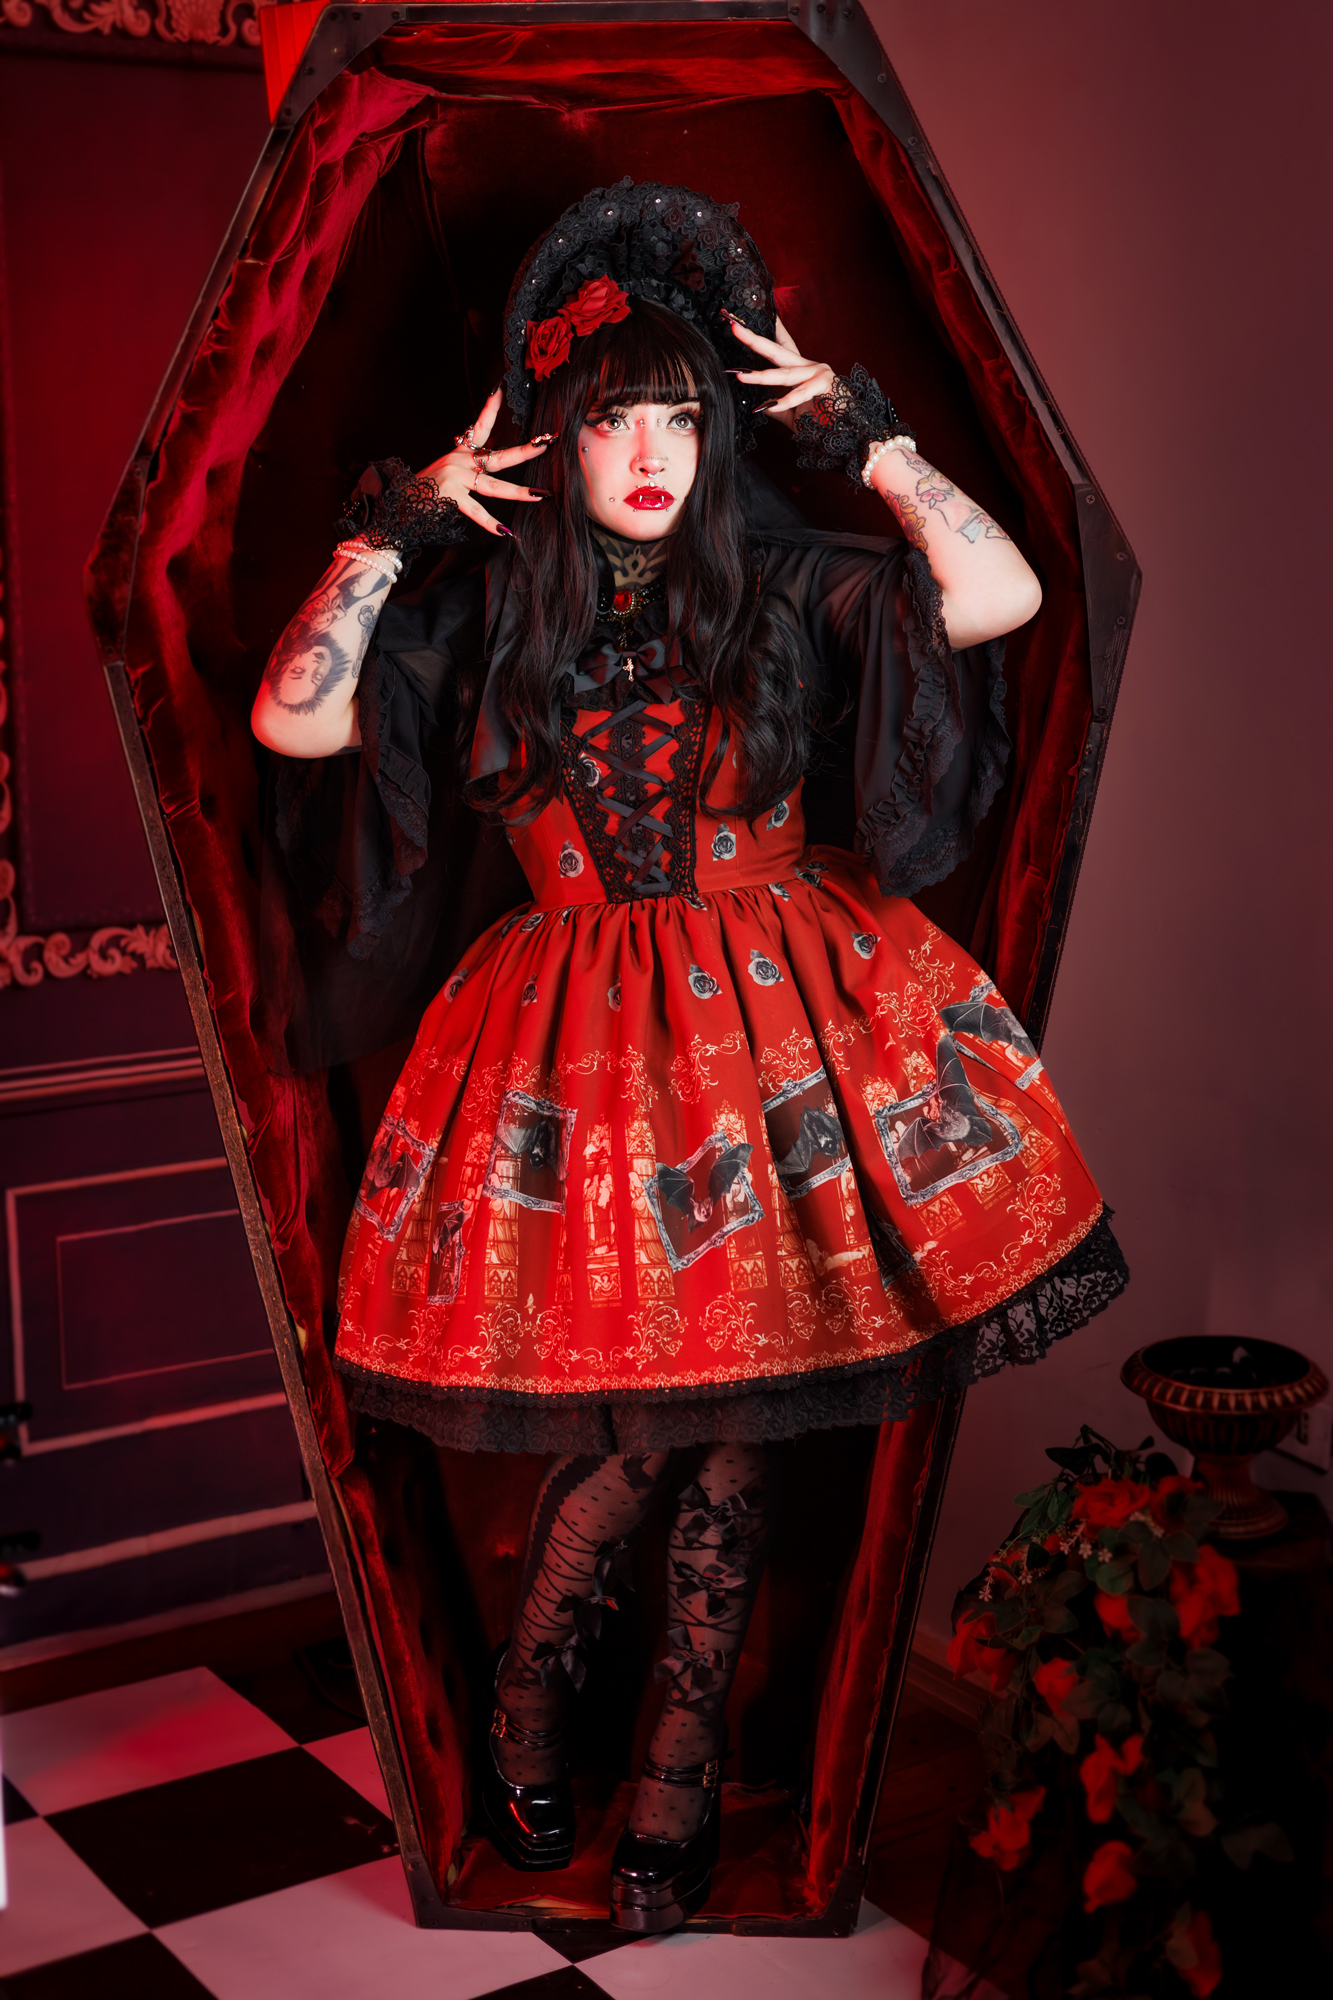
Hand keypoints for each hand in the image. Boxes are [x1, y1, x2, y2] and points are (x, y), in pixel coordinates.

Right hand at [417, 388, 553, 536]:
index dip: (489, 410)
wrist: (400, 503)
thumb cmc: (424, 490)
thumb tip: (487, 469)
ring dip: (518, 492)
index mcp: (460, 454)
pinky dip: (489, 523)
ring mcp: (456, 478)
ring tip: (539, 495)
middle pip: (499, 457)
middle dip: (525, 452)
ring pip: (494, 486)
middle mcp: (460, 462)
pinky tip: (504, 531)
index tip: (500, 390)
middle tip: (546, 444)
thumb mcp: (447, 472)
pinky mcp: (450, 495)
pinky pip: (475, 511)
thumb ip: (468, 469)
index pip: (479, 428)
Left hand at [725, 314, 836, 431]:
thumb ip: (774, 405)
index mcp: (800, 369)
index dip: (766, 331)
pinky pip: (799, 393)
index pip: (782, 344)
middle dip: (755, 340)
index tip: (750, 320)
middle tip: (735, 329)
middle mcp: (808, 366)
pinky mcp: (826, 383)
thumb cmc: (819, 423)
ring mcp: (818, 372)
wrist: (841, 436)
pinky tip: (770, 406)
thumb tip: (756, 404)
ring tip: (741, 376)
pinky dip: (785, 401)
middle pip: (777, 351)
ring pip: (783, 374)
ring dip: (760, 375)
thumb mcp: (789, 413)